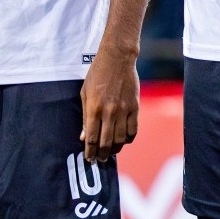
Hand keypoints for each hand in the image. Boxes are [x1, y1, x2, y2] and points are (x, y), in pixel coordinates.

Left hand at [80, 46, 138, 162]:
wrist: (118, 59)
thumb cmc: (97, 75)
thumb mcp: (85, 94)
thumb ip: (86, 117)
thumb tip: (84, 137)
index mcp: (94, 109)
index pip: (91, 139)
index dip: (90, 152)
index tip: (89, 158)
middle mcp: (109, 112)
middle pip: (106, 142)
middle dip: (102, 155)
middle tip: (99, 160)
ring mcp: (124, 110)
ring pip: (121, 139)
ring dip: (115, 149)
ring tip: (111, 152)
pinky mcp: (135, 107)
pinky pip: (133, 129)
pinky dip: (128, 139)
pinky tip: (124, 140)